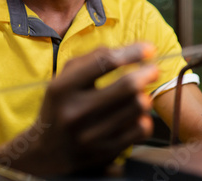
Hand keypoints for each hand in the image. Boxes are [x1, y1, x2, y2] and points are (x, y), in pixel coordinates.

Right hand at [0, 43, 158, 176]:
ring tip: (139, 93)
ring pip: (138, 106)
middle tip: (153, 69)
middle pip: (128, 86)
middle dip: (148, 73)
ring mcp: (90, 135)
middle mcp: (75, 112)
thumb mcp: (65, 77)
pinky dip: (144, 118)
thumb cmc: (62, 105)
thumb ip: (93, 58)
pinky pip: (140, 129)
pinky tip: (136, 115)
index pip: (105, 62)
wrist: (47, 150)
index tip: (149, 49)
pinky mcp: (105, 151)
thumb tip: (132, 50)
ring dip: (145, 95)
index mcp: (62, 88)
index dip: (132, 52)